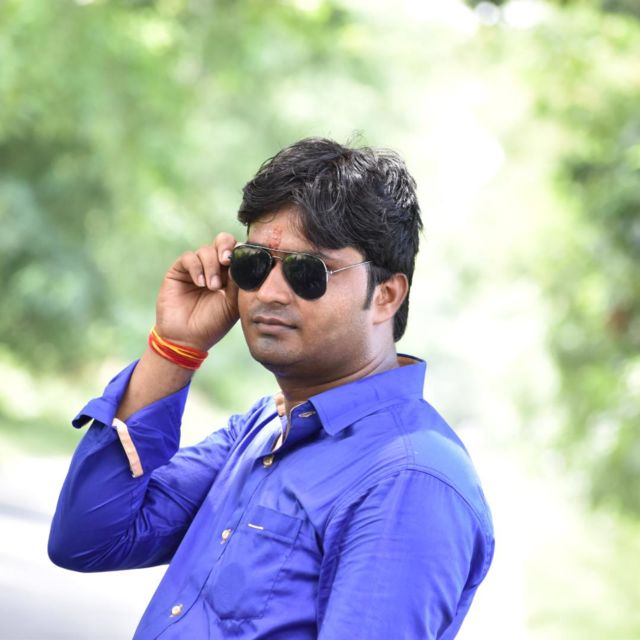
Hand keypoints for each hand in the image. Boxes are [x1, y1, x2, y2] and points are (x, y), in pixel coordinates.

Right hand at [155, 232, 239, 350]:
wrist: (188, 339)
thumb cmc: (213, 324)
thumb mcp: (233, 304)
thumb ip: (239, 283)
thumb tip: (245, 261)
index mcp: (230, 274)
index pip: (237, 252)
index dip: (241, 252)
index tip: (243, 261)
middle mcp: (213, 267)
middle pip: (221, 241)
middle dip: (226, 247)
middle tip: (227, 261)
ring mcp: (196, 268)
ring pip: (206, 250)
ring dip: (211, 267)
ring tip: (213, 287)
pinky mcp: (179, 271)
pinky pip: (189, 258)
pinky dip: (197, 268)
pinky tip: (200, 283)